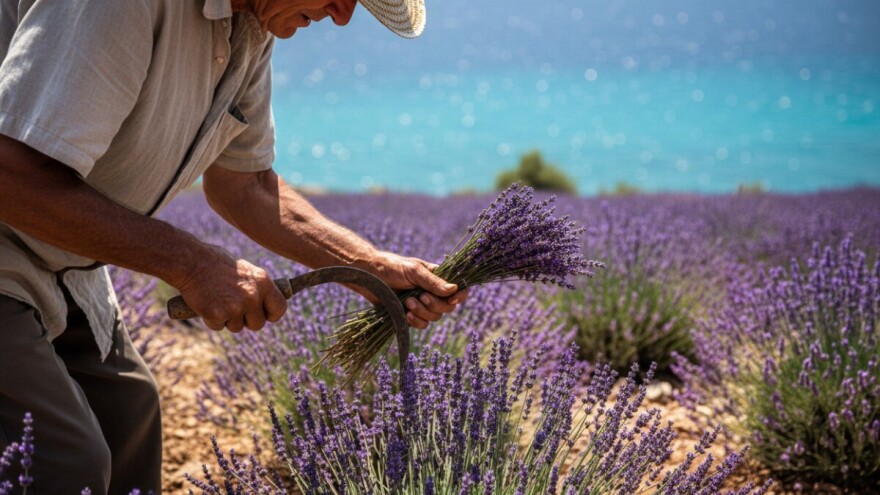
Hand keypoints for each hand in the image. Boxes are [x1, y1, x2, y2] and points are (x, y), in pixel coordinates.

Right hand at [171, 245, 287, 331]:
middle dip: (246, 321)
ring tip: (218, 300)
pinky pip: (218, 326)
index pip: (279, 308)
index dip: (271, 314)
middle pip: (258, 324)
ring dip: (228, 320)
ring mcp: (236, 307)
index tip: (264, 315)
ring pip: (237, 327)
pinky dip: (211, 319)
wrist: (192, 262)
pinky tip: (206, 303)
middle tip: (233, 308)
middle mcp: (253, 296)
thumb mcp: (245, 270)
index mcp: (263, 282)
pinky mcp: (218, 315)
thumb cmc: (216, 263)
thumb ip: (257, 287)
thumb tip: (265, 303)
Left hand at [360, 251, 469, 329]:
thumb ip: (434, 281)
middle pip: (447, 307)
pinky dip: (416, 321)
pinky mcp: (411, 315)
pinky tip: (406, 314)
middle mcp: (433, 292)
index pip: (458, 289)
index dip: (459, 296)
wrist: (370, 277)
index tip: (452, 300)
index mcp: (437, 278)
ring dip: (422, 312)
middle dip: (435, 305)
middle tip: (421, 296)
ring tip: (408, 302)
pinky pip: (422, 325)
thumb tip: (454, 289)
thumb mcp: (414, 271)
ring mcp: (422, 305)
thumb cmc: (393, 268)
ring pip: (435, 317)